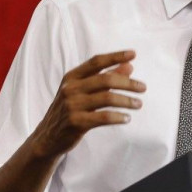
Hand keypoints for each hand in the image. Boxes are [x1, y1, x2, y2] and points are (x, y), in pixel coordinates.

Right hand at [29, 50, 145, 159]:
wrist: (48, 137)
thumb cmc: (70, 110)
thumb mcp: (83, 91)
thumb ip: (105, 77)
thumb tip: (129, 66)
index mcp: (72, 77)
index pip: (96, 62)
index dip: (115, 56)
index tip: (133, 54)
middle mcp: (70, 89)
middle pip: (106, 79)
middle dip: (128, 83)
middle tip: (143, 88)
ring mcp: (72, 105)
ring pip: (107, 98)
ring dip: (127, 101)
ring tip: (139, 104)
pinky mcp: (76, 122)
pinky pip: (103, 117)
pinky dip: (118, 116)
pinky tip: (127, 118)